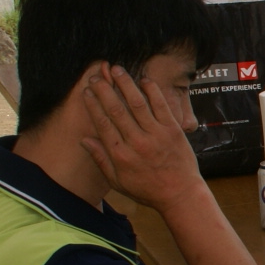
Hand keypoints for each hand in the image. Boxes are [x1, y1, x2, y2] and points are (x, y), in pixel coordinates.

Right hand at [80, 65, 201, 210]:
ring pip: (138, 104)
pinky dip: (152, 92)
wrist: (180, 194)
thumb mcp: (118, 181)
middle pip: (117, 110)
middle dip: (105, 90)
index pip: (103, 124)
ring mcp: (157, 135)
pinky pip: (161, 107)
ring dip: (126, 85)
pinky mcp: (173, 131)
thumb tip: (84, 140)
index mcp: (121, 156)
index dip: (93, 105)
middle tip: (96, 76)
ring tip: (117, 70)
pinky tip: (144, 80)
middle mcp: (137, 143)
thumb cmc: (147, 190)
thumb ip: (101, 159)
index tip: (87, 91)